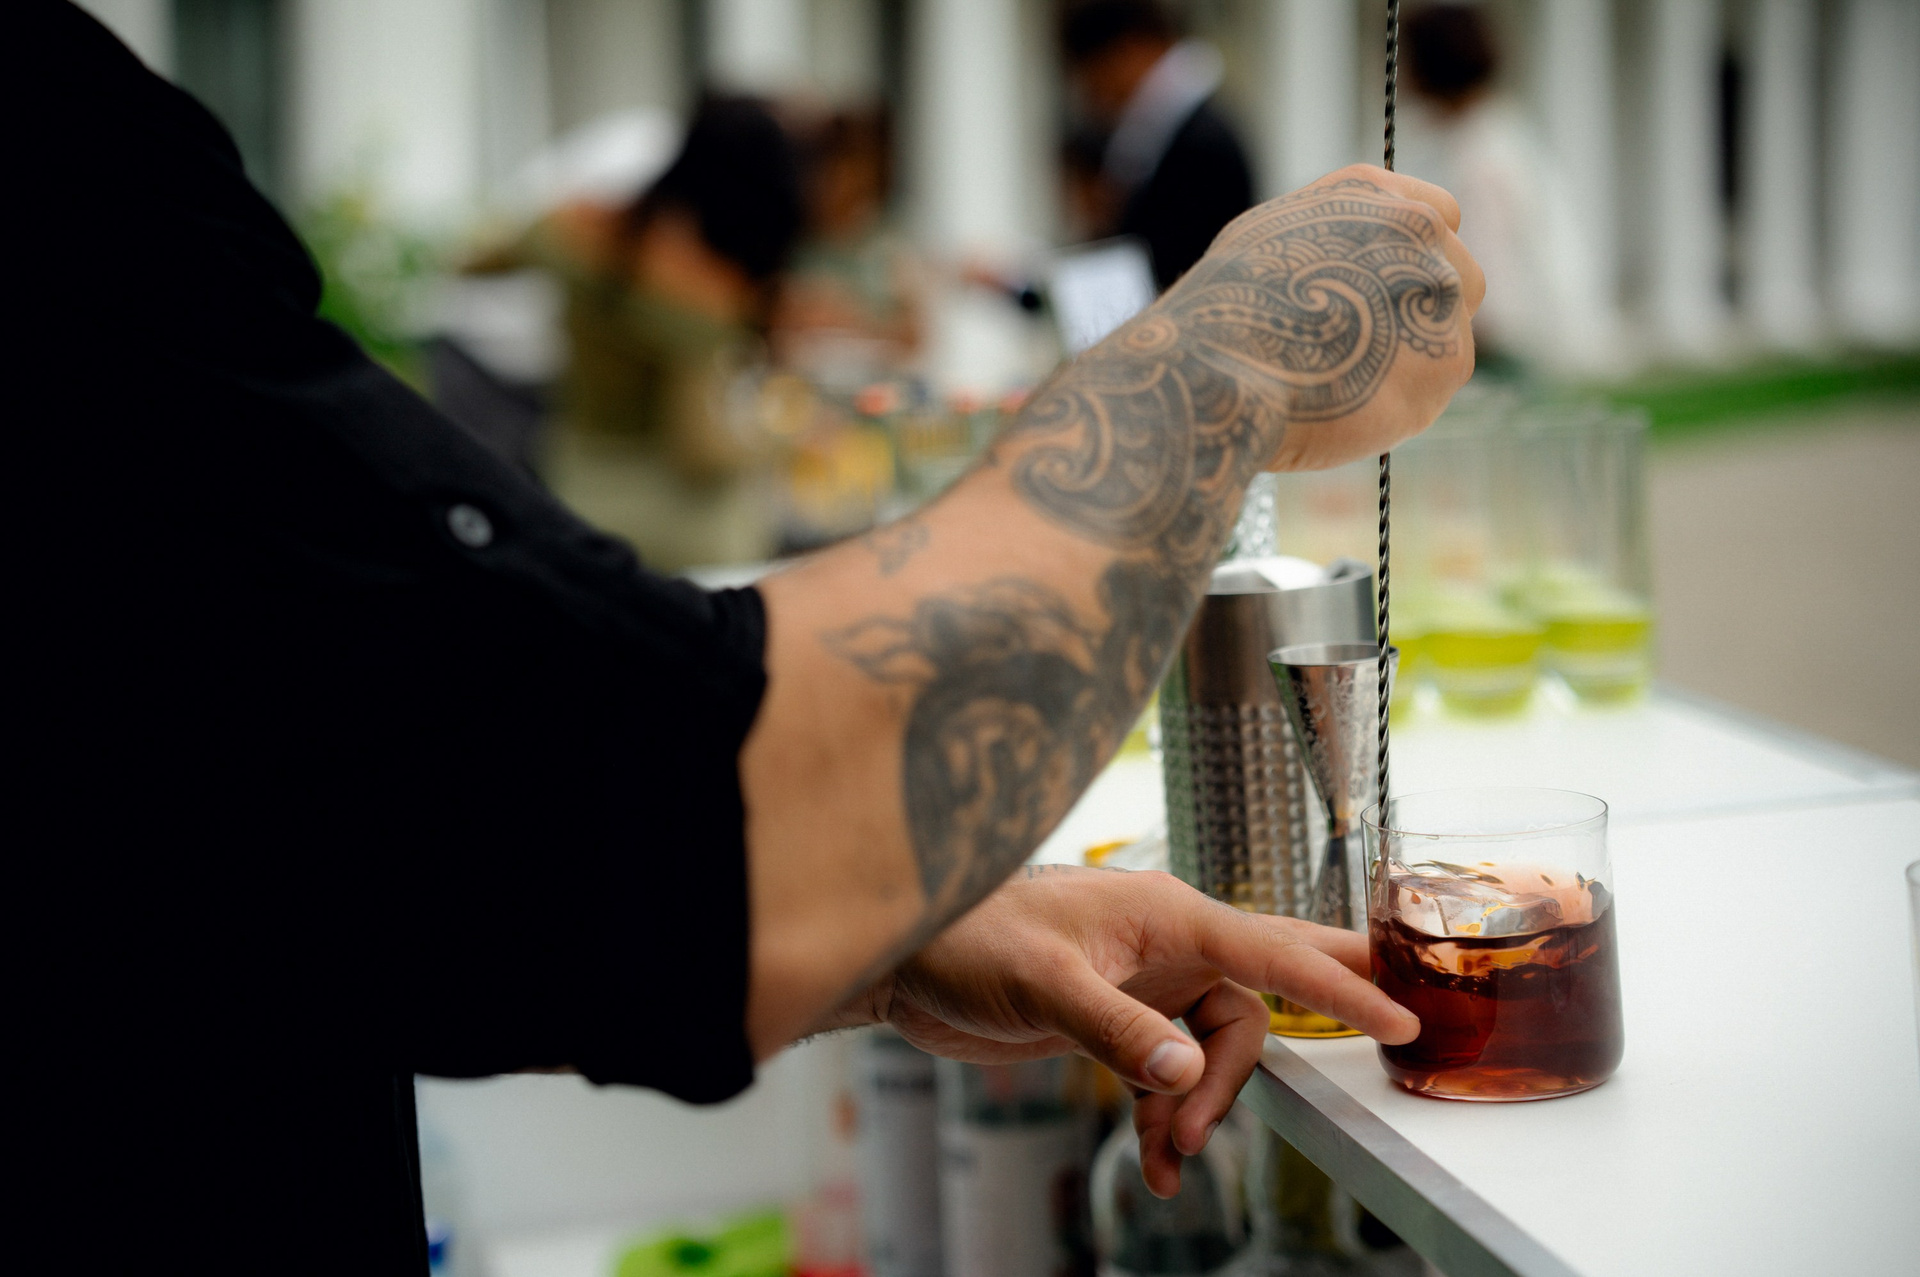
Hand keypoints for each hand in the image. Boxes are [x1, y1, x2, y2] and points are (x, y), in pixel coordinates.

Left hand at [851, 866, 1418, 1197]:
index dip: (1341, 986)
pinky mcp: (1121, 1018)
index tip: (1401, 1018)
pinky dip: (1168, 1118)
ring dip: (1204, 1106)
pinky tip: (1154, 1162)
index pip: (1273, 950)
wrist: (907, 961)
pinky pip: (1172, 1074)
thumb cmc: (966, 940)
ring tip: (1170, 1154)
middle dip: (1316, 1022)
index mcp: (1165, 913)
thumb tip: (1182, 1071)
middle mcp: (1168, 941)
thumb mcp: (1041, 985)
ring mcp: (1148, 980)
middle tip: (1383, 1042)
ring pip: (1218, 1049)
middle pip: (1267, 986)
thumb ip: (1116, 1028)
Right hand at [1164, 164, 1485, 471]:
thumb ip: (1332, 240)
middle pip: (1457, 272)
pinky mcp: (1450, 359)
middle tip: (1376, 348)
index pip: (1439, 214)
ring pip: (1450, 331)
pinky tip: (1357, 405)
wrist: (1221, 367)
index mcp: (1372, 193)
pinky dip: (1406, 400)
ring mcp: (1442, 293)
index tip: (1390, 290)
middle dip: (1424, 309)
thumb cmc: (1226, 311)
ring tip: (1354, 381)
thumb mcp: (1271, 240)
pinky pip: (1439, 382)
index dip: (1415, 258)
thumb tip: (1348, 267)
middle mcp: (1419, 230)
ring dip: (1417, 355)